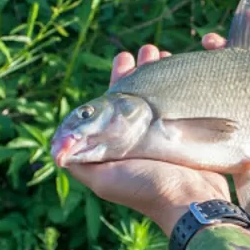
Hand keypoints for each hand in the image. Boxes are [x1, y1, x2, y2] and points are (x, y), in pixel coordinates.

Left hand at [66, 45, 230, 236]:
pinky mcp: (192, 137)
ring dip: (164, 74)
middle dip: (143, 70)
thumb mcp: (102, 178)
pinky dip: (185, 88)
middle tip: (149, 49)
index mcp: (121, 144)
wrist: (191, 200)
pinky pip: (185, 106)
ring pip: (164, 97)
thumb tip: (57, 149)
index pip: (115, 104)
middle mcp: (144, 137)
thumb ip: (80, 162)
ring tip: (167, 53)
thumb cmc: (146, 187)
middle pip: (141, 96)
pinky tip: (188, 73)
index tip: (124, 58)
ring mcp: (170, 137)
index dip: (118, 80)